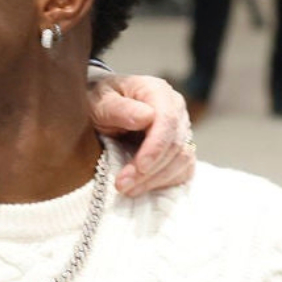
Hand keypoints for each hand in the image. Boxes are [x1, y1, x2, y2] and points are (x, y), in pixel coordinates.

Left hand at [84, 71, 196, 196]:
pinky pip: (183, 170)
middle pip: (175, 144)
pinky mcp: (180, 149)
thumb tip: (146, 116)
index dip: (156, 146)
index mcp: (157, 91)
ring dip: (155, 179)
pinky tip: (141, 187)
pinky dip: (164, 182)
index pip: (167, 120)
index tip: (140, 167)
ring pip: (182, 160)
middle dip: (150, 170)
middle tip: (122, 185)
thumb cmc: (100, 103)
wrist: (101, 109)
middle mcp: (175, 109)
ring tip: (127, 189)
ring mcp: (181, 130)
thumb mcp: (99, 102)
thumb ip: (118, 108)